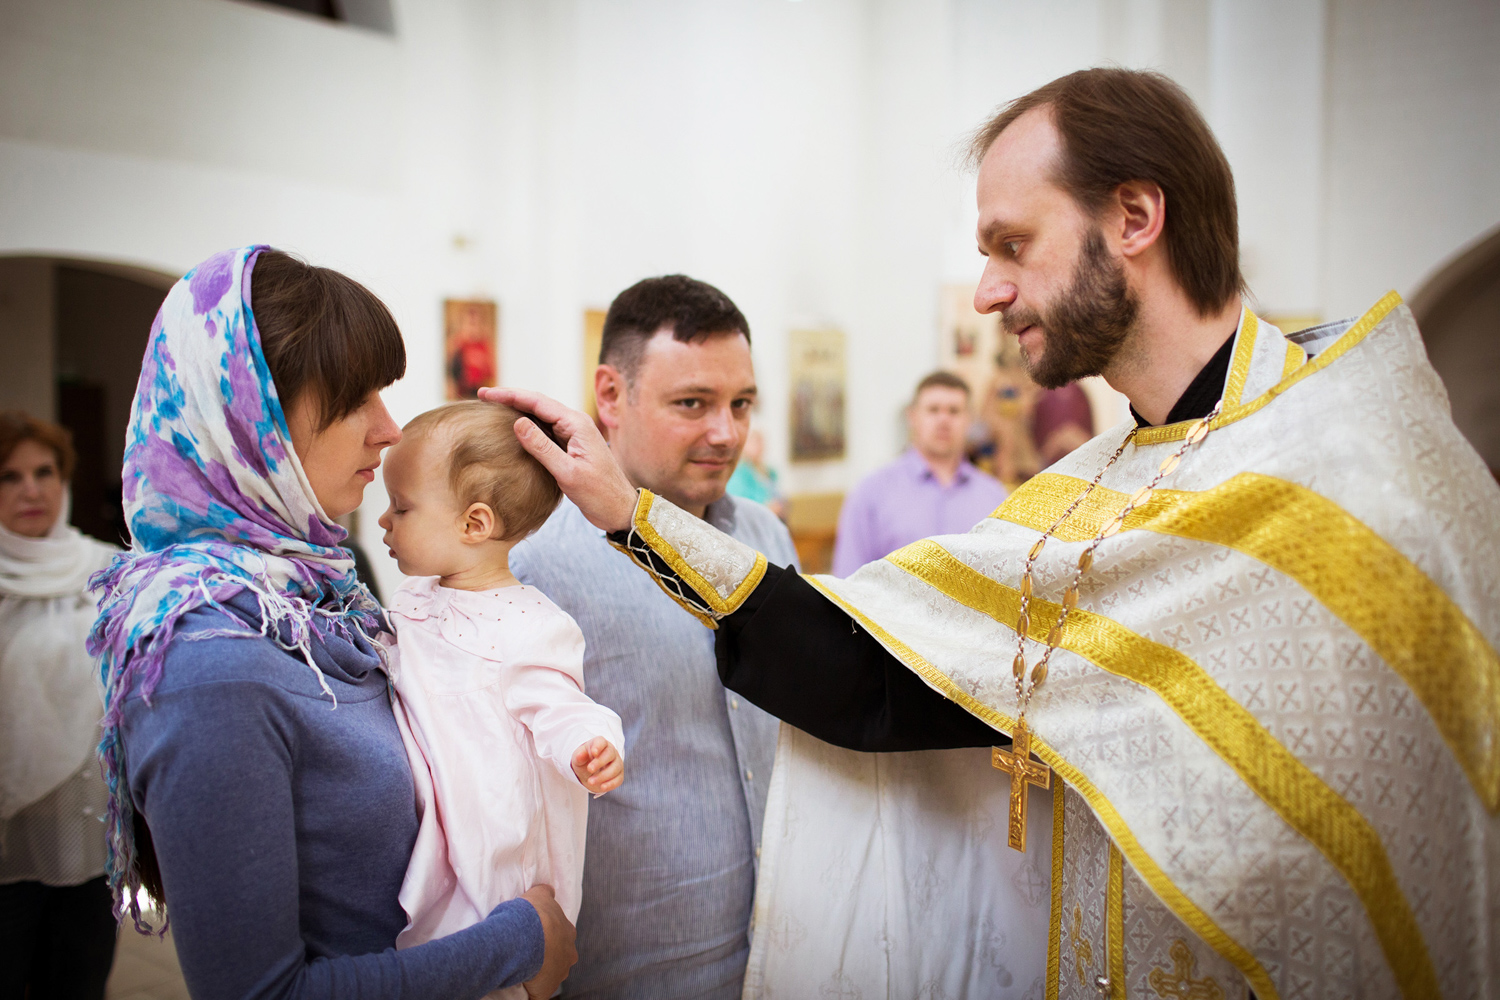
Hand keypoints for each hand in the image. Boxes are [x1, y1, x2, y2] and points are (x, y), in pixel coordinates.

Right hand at [478, 387, 637, 532]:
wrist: (619, 509)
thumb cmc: (599, 493)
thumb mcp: (568, 473)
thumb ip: (542, 448)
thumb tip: (517, 423)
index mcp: (576, 424)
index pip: (537, 402)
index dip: (510, 395)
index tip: (485, 394)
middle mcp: (575, 424)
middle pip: (538, 404)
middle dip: (510, 398)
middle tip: (483, 397)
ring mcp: (573, 435)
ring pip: (540, 416)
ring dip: (518, 411)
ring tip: (493, 408)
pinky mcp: (570, 447)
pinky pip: (545, 430)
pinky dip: (527, 426)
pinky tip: (513, 430)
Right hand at [521, 884, 575, 999]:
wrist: (523, 937)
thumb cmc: (531, 915)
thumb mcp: (538, 895)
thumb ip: (545, 892)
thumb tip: (548, 890)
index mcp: (568, 933)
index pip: (560, 936)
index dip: (548, 937)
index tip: (534, 936)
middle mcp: (569, 955)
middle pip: (559, 958)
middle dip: (547, 957)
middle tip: (528, 954)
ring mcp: (559, 975)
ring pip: (550, 976)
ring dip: (539, 973)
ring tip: (521, 968)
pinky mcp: (545, 992)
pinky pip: (537, 994)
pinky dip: (531, 992)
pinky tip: (521, 986)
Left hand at [571, 737, 623, 794]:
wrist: (589, 773)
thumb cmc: (584, 761)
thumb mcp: (578, 758)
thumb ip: (579, 756)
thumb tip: (580, 755)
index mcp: (600, 744)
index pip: (601, 742)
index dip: (598, 746)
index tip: (593, 752)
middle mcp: (611, 752)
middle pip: (610, 754)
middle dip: (600, 762)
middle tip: (589, 769)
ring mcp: (617, 764)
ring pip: (615, 768)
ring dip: (603, 776)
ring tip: (590, 781)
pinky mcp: (619, 776)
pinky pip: (618, 780)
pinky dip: (610, 784)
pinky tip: (602, 787)